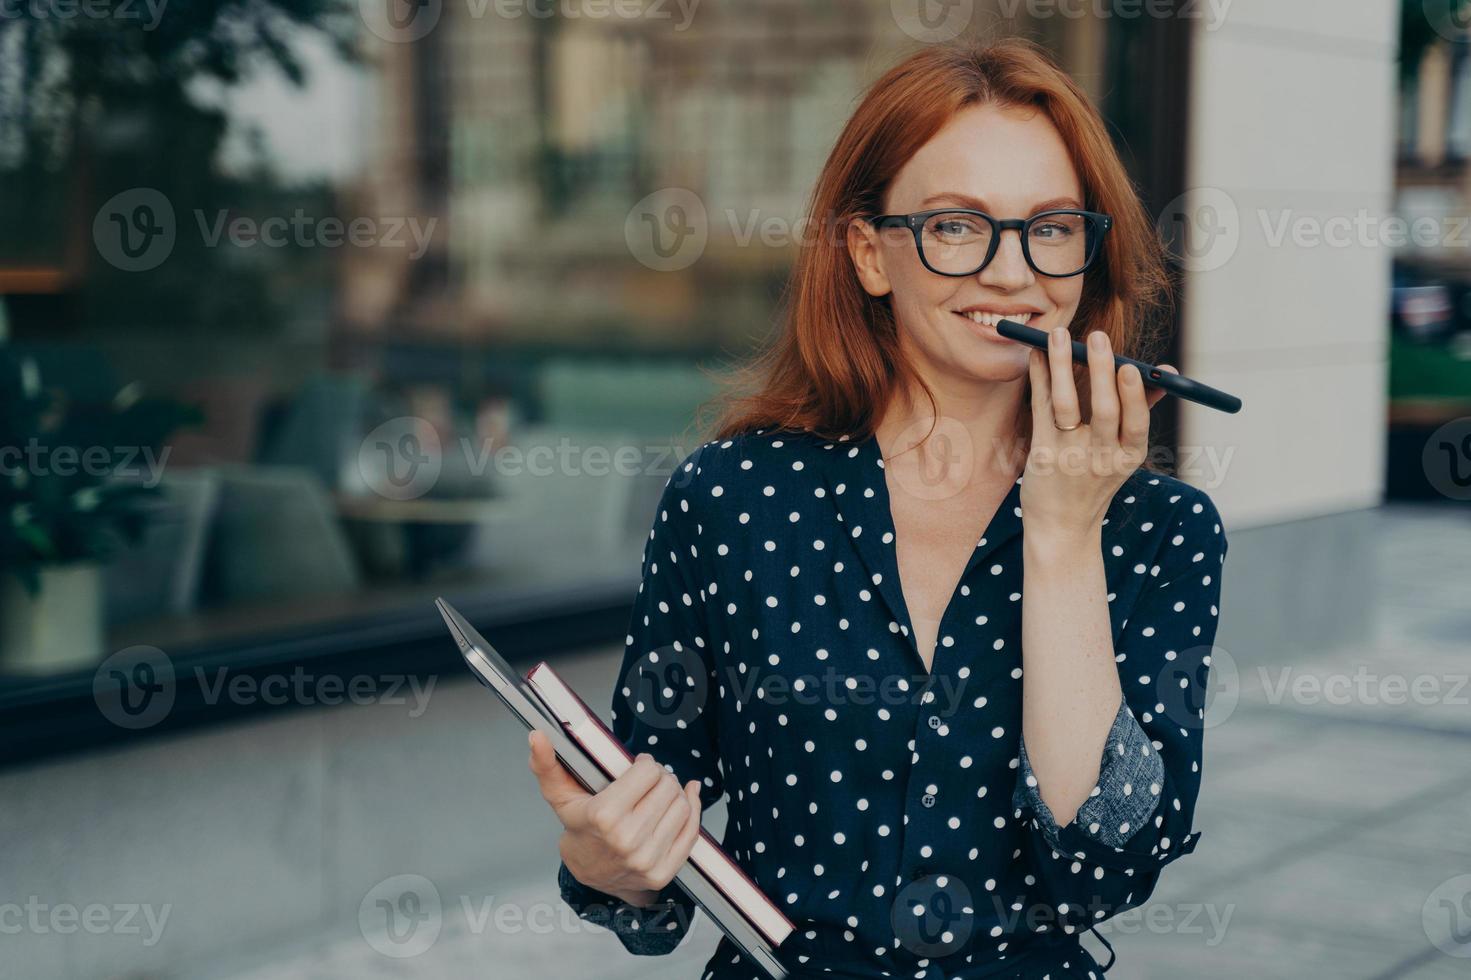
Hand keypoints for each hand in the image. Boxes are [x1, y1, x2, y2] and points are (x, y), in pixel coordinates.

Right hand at [528, 730, 702, 908]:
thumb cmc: (579, 828)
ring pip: (682, 806)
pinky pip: (691, 831)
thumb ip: (546, 763)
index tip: (638, 767)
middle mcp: (627, 840)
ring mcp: (647, 859)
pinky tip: (685, 798)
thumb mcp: (560, 795)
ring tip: (660, 793)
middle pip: (667, 787)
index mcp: (603, 816)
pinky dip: (693, 810)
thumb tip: (537, 736)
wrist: (589, 873)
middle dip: (661, 777)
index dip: (644, 764)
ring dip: (675, 793)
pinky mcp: (664, 872)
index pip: (648, 772)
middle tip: (650, 780)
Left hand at [1021, 326, 1176, 540]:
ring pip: (1066, 405)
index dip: (1134, 396)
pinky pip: (1041, 409)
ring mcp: (1069, 457)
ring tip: (1059, 336)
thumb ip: (1139, 411)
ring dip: (1061, 367)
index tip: (1131, 367)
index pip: (1137, 425)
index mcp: (1129, 457)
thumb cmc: (1095, 479)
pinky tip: (1037, 355)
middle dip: (1101, 372)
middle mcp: (1101, 459)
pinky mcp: (1041, 454)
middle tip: (1097, 338)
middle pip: (1104, 411)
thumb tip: (1164, 371)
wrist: (1061, 526)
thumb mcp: (1123, 454)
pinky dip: (1040, 379)